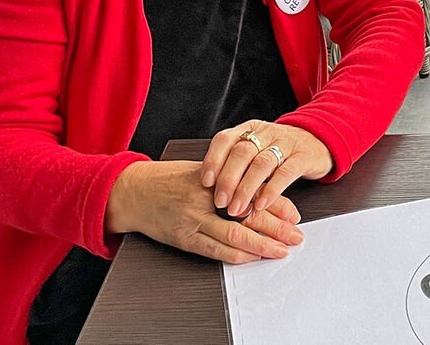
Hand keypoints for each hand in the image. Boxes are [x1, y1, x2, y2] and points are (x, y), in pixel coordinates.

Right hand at [106, 160, 303, 263]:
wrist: (134, 191)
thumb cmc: (169, 180)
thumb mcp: (204, 173)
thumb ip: (232, 182)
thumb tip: (264, 195)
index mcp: (216, 179)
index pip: (253, 192)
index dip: (277, 206)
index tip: (295, 216)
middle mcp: (207, 199)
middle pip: (249, 215)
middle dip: (277, 228)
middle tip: (296, 236)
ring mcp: (193, 219)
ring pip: (235, 236)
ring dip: (262, 246)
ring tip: (281, 250)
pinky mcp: (183, 237)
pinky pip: (214, 250)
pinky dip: (235, 255)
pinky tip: (251, 257)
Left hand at [201, 120, 333, 218]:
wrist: (319, 141)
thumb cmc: (281, 151)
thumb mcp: (257, 150)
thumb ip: (237, 164)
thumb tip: (210, 190)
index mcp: (250, 129)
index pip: (225, 139)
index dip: (213, 160)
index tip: (205, 182)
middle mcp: (267, 133)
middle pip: (242, 152)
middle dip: (228, 179)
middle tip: (220, 202)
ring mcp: (286, 143)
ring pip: (261, 163)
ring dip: (246, 188)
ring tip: (237, 209)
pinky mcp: (304, 157)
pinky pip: (286, 173)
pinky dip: (271, 191)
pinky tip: (261, 205)